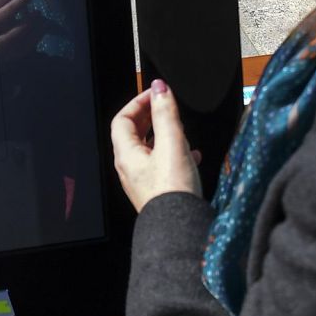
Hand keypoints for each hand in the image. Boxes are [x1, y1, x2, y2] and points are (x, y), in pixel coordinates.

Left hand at [111, 80, 202, 211]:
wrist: (180, 227)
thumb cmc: (173, 190)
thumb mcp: (172, 144)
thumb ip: (165, 114)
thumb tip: (159, 88)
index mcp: (126, 154)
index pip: (122, 119)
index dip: (137, 102)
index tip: (156, 94)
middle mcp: (129, 167)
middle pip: (134, 134)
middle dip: (151, 117)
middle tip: (167, 107)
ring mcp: (142, 180)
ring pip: (149, 149)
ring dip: (164, 135)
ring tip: (181, 130)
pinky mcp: (157, 190)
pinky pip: (162, 164)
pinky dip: (175, 153)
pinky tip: (193, 155)